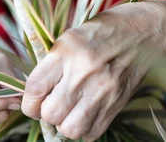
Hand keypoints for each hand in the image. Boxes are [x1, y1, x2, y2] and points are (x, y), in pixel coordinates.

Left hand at [22, 0, 165, 140]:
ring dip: (63, 123)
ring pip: (70, 129)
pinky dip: (82, 128)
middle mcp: (83, 74)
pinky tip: (82, 113)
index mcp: (65, 53)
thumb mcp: (66, 40)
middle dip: (45, 114)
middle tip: (51, 104)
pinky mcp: (116, 104)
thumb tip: (34, 96)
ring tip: (67, 111)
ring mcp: (102, 91)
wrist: (137, 34)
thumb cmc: (97, 34)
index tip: (31, 104)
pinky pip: (91, 132)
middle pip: (50, 113)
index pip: (35, 89)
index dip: (28, 103)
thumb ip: (48, 67)